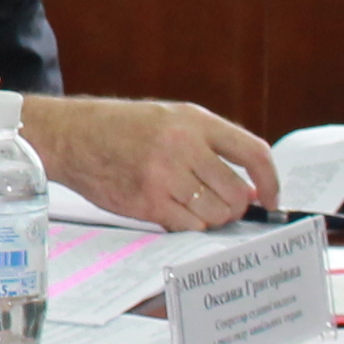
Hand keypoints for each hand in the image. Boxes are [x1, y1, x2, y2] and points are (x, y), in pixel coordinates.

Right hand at [20, 95, 276, 232]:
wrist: (72, 135)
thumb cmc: (122, 128)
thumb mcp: (171, 119)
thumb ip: (211, 146)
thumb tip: (250, 189)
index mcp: (194, 121)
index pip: (254, 153)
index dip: (271, 181)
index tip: (270, 199)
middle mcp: (182, 146)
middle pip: (237, 192)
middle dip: (237, 207)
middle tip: (224, 207)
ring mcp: (164, 175)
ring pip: (216, 213)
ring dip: (213, 218)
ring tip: (196, 208)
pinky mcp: (146, 201)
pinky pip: (188, 225)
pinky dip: (189, 225)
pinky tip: (175, 213)